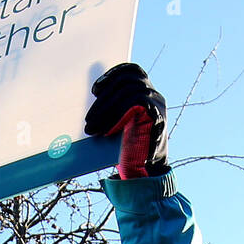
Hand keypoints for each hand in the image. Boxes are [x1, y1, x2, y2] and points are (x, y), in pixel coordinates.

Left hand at [84, 63, 168, 178]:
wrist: (144, 172)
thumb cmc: (126, 147)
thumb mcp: (116, 122)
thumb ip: (110, 107)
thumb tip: (85, 96)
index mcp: (145, 93)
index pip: (132, 71)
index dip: (113, 74)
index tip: (95, 88)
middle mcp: (154, 96)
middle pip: (128, 81)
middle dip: (104, 98)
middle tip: (88, 117)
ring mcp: (158, 106)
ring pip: (130, 92)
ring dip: (106, 108)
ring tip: (92, 126)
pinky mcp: (158, 118)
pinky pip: (137, 105)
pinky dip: (118, 116)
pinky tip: (106, 130)